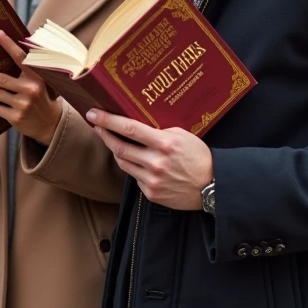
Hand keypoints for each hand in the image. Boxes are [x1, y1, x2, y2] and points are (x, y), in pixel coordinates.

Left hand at [0, 31, 62, 143]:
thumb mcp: (39, 81)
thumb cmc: (39, 96)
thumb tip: (3, 50)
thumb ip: (26, 68)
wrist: (50, 123)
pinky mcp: (16, 117)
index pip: (21, 58)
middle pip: (1, 79)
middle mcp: (31, 88)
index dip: (9, 45)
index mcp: (37, 75)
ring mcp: (23, 104)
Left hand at [87, 109, 213, 210]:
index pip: (129, 129)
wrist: (213, 186)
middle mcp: (156, 163)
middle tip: (95, 124)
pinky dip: (133, 167)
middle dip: (104, 134)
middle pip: (119, 147)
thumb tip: (136, 125)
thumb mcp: (182, 135)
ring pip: (123, 162)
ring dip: (115, 150)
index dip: (108, 120)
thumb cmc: (198, 157)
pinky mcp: (152, 193)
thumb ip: (159, 131)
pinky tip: (137, 161)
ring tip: (112, 140)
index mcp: (164, 144)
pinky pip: (134, 177)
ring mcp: (152, 180)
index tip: (93, 113)